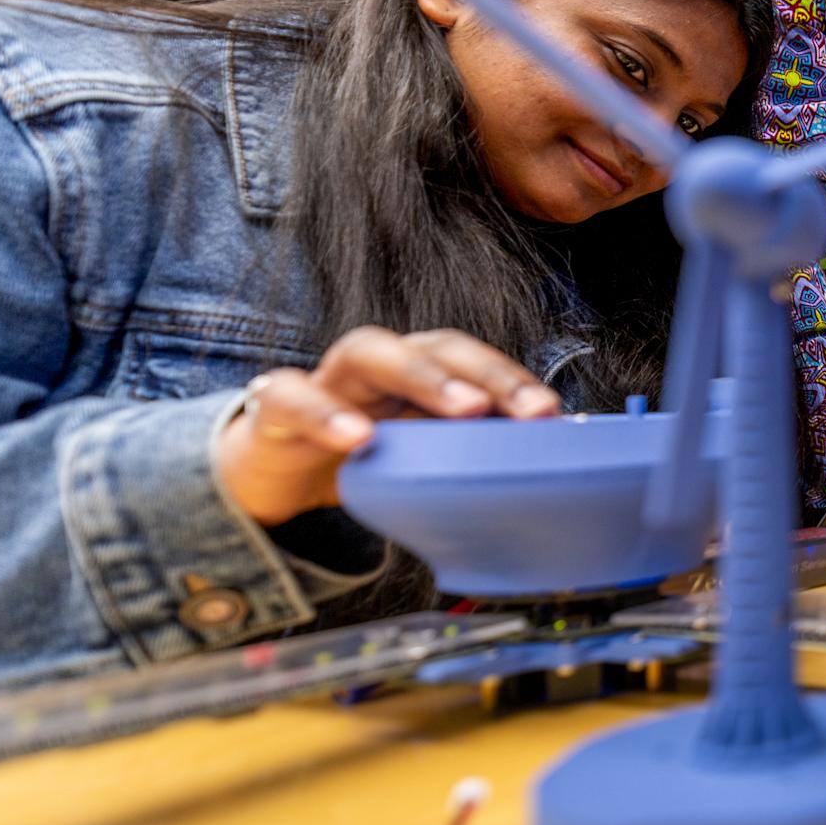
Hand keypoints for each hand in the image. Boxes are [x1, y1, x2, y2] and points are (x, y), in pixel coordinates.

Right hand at [216, 326, 560, 526]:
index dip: (514, 381)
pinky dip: (326, 414)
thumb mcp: (417, 461)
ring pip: (368, 351)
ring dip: (422, 375)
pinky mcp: (275, 408)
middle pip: (434, 346)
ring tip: (466, 409)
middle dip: (485, 373)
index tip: (554, 415)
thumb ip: (464, 457)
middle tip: (526, 410)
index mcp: (420, 375)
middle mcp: (379, 366)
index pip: (473, 362)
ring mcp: (326, 380)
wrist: (270, 475)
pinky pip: (294, 397)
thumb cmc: (358, 460)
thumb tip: (544, 478)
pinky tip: (359, 439)